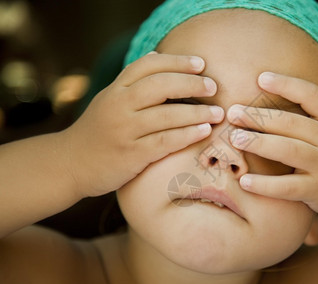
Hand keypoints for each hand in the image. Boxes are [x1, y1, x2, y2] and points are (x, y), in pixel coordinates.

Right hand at [61, 52, 222, 197]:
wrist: (69, 164)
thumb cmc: (98, 131)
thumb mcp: (109, 100)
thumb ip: (133, 81)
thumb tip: (159, 56)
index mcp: (115, 89)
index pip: (148, 65)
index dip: (177, 62)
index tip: (200, 64)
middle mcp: (118, 105)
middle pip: (160, 85)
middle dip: (191, 83)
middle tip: (213, 87)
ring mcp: (124, 130)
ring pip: (166, 115)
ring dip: (197, 112)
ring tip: (218, 112)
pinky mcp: (131, 154)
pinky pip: (164, 141)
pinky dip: (187, 135)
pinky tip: (204, 131)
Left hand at [227, 65, 317, 220]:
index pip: (311, 95)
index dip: (286, 84)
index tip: (260, 78)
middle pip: (291, 123)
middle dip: (259, 116)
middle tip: (232, 112)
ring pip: (287, 151)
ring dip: (258, 143)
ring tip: (234, 138)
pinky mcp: (317, 190)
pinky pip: (287, 187)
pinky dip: (264, 185)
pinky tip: (243, 180)